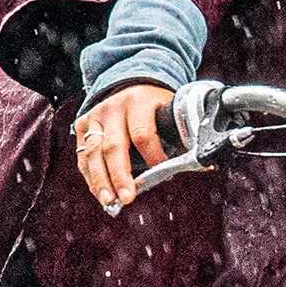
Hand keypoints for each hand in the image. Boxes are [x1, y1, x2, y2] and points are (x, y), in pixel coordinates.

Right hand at [72, 84, 173, 215]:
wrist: (129, 84)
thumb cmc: (153, 105)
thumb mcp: (168, 112)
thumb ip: (179, 137)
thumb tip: (202, 165)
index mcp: (139, 101)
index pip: (143, 133)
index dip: (153, 156)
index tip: (164, 175)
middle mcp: (113, 108)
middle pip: (114, 146)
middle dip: (120, 175)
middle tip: (127, 198)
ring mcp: (95, 116)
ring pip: (93, 153)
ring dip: (101, 181)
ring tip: (109, 202)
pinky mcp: (83, 125)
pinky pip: (84, 156)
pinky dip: (91, 177)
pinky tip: (101, 194)